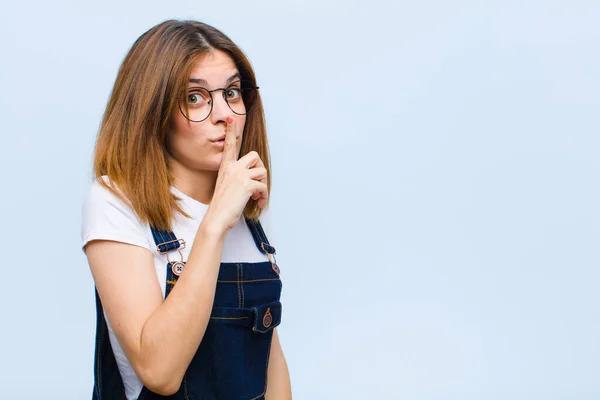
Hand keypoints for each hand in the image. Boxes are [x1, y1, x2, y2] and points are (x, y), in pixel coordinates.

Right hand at [204, 117, 267, 233]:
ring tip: (257, 196)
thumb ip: (236, 180)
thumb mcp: (226, 187)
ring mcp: (239, 175)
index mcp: (225, 168)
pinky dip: (264, 196)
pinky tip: (259, 203)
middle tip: (258, 183)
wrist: (216, 219)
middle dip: (260, 169)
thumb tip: (253, 184)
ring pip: (261, 171)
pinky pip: (263, 186)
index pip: (229, 146)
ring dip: (263, 185)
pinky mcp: (247, 185)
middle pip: (254, 156)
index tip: (231, 119)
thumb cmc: (221, 207)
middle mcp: (232, 168)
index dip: (231, 132)